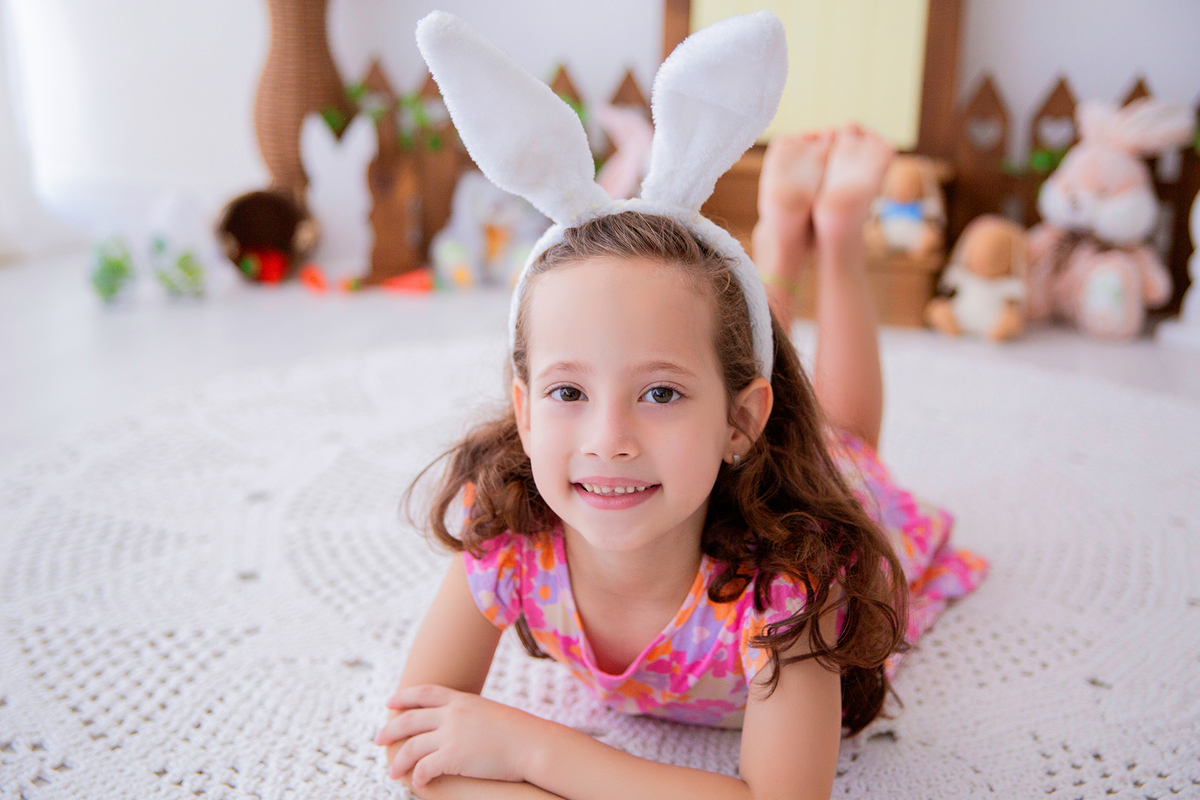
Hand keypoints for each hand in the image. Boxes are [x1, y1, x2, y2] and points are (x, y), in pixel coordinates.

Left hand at [375, 684, 547, 787]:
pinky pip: (424, 768)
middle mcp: (452, 714)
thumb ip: (471, 715)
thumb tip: (461, 726)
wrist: (532, 744)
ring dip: (399, 761)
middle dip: (390, 729)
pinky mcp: (452, 757)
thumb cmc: (520, 733)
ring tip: (392, 772)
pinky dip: (417, 777)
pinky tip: (416, 783)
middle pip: (410, 719)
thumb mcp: (491, 713)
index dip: (404, 697)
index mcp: (462, 700)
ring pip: (411, 747)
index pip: (424, 693)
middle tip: (378, 739)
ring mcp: (450, 735)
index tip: (390, 702)